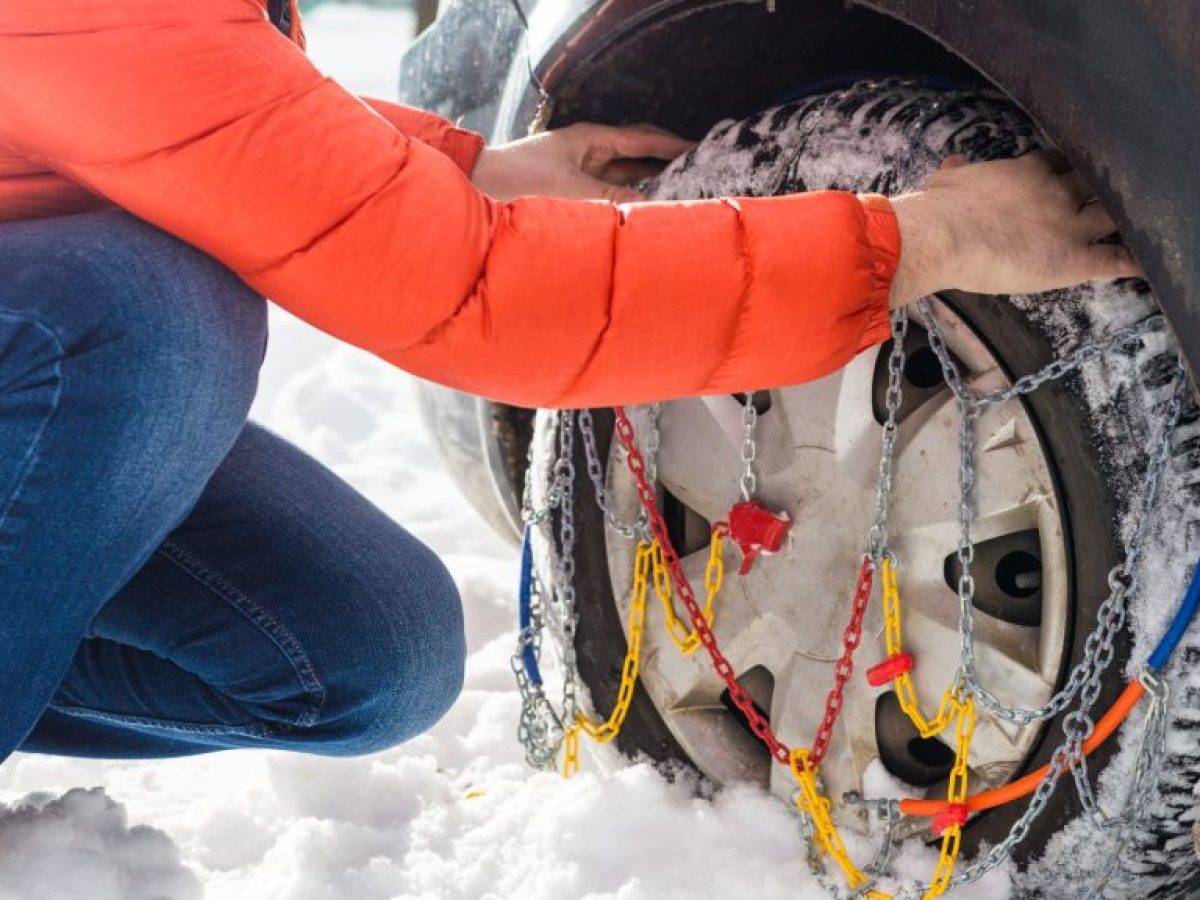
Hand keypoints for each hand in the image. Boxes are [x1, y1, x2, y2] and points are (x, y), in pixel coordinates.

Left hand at [470, 122, 693, 202]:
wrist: (479, 187)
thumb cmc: (520, 179)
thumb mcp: (572, 189)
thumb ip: (612, 197)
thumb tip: (648, 206)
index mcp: (590, 139)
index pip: (642, 138)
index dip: (672, 144)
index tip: (700, 148)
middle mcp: (587, 151)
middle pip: (636, 153)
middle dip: (665, 162)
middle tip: (695, 172)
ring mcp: (579, 170)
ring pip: (623, 175)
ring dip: (646, 184)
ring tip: (676, 196)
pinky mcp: (570, 191)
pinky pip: (607, 193)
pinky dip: (625, 200)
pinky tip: (638, 213)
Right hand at [887, 152, 1141, 307]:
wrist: (943, 236)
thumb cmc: (939, 209)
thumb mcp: (946, 181)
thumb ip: (956, 172)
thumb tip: (953, 164)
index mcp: (1027, 172)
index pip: (1061, 162)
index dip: (1068, 169)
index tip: (1069, 173)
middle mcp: (1056, 192)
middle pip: (1094, 184)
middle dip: (1102, 190)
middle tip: (1110, 198)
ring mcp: (1069, 225)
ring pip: (1112, 216)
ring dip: (1123, 221)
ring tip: (1139, 226)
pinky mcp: (1072, 259)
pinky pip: (1114, 260)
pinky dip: (1133, 262)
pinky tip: (1147, 266)